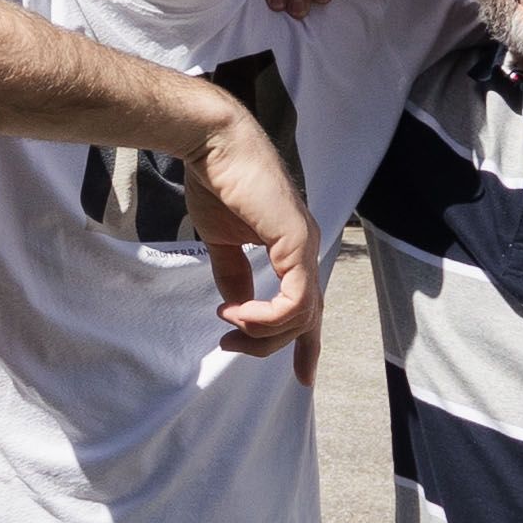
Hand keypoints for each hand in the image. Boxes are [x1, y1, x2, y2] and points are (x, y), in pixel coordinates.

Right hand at [178, 99, 324, 384]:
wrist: (214, 144)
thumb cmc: (217, 181)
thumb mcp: (222, 240)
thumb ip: (233, 273)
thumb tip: (235, 305)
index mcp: (293, 248)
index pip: (309, 306)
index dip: (306, 345)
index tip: (302, 378)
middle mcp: (307, 250)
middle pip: (307, 320)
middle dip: (271, 346)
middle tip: (230, 347)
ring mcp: (306, 246)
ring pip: (302, 316)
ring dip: (261, 332)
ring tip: (229, 324)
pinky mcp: (296, 242)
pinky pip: (294, 300)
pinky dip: (266, 316)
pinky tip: (237, 312)